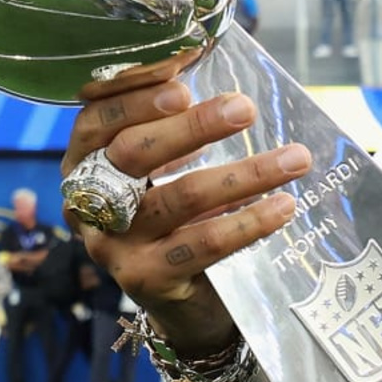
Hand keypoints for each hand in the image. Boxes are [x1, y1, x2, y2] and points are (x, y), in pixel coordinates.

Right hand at [60, 54, 308, 355]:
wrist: (184, 305)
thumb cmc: (182, 219)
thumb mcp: (172, 169)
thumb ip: (182, 129)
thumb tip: (225, 79)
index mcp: (86, 163)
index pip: (96, 120)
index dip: (133, 95)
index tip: (181, 77)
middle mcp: (89, 202)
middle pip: (133, 154)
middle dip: (192, 127)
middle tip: (245, 108)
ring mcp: (114, 245)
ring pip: (178, 198)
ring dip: (242, 174)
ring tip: (295, 159)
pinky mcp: (146, 280)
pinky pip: (201, 244)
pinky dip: (246, 223)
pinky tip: (283, 207)